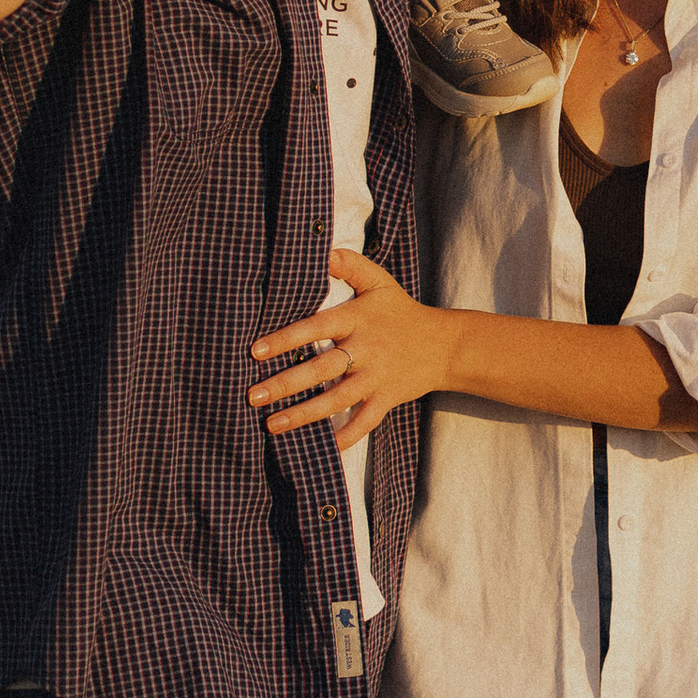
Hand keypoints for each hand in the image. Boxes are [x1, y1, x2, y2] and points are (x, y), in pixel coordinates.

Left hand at [247, 248, 460, 446]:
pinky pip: (364, 422)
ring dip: (303, 414)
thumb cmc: (401, 312)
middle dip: (284, 384)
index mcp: (358, 320)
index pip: (315, 328)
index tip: (255, 351)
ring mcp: (376, 378)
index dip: (285, 340)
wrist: (444, 345)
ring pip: (336, 400)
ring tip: (271, 424)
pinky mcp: (387, 399)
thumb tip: (321, 249)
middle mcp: (365, 350)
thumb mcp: (379, 282)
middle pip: (320, 369)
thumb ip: (350, 265)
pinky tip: (322, 449)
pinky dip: (346, 437)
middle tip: (252, 396)